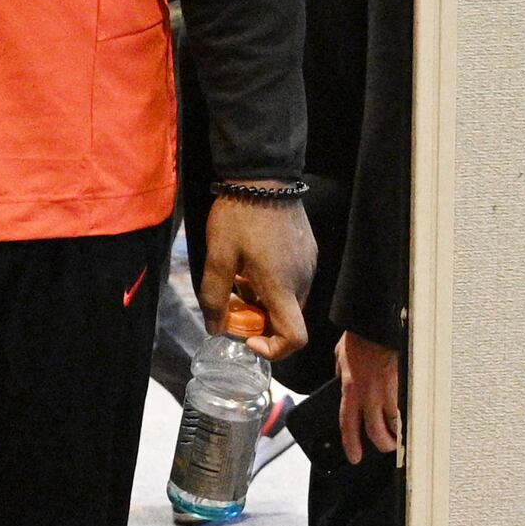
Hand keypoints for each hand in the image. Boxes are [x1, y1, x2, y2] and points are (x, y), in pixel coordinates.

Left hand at [198, 194, 316, 360]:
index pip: (295, 338)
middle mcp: (302, 281)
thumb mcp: (218, 257)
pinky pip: (293, 281)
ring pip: (289, 300)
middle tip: (233, 300)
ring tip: (240, 275)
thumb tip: (215, 327)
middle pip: (287, 320)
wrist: (264, 176)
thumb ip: (215, 296)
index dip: (274, 349)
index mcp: (281, 287)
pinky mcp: (309, 252)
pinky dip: (274, 283)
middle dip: (259, 320)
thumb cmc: (239, 217)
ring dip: (265, 300)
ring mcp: (309, 265)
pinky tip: (254, 261)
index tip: (249, 336)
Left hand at [335, 331, 403, 464]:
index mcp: (350, 390)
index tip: (354, 457)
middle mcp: (369, 395)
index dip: (351, 445)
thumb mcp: (340, 359)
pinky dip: (406, 415)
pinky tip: (408, 417)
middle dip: (382, 444)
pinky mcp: (403, 385)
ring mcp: (388, 391)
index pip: (348, 425)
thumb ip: (341, 376)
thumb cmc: (359, 339)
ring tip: (399, 435)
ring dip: (397, 432)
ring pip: (395, 424)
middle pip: (376, 432)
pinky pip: (405, 408)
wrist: (377, 327)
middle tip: (385, 447)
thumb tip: (341, 382)